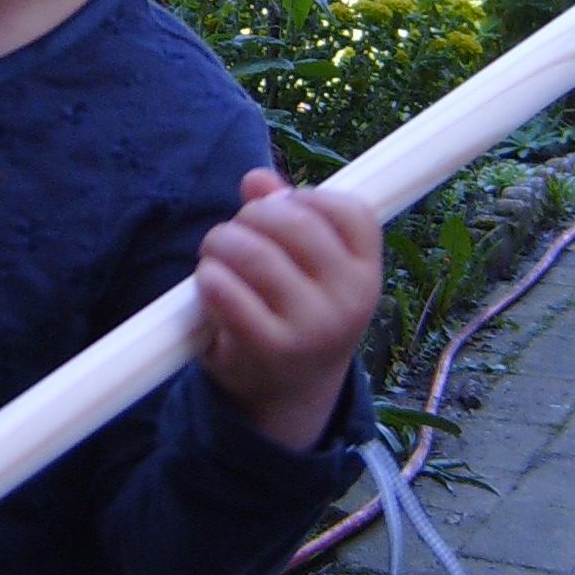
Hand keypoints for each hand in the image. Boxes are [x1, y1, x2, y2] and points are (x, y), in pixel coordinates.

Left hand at [194, 169, 381, 451]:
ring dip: (220, 242)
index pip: (347, 209)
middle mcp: (349, 300)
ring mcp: (311, 327)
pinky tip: (208, 283)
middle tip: (233, 234)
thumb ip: (287, 214)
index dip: (304, 198)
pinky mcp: (268, 349)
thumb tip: (255, 179)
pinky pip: (225, 290)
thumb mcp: (307, 269)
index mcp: (366, 273)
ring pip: (254, 251)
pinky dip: (207, 277)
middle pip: (293, 221)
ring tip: (214, 255)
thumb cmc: (296, 313)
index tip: (281, 213)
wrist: (288, 395)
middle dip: (250, 216)